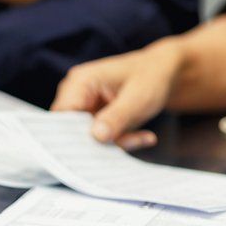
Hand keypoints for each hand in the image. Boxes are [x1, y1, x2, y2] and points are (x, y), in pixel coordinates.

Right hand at [51, 40, 184, 149]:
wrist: (163, 73)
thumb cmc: (150, 77)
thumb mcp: (138, 98)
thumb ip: (117, 116)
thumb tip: (97, 136)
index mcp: (80, 81)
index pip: (62, 114)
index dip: (70, 135)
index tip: (90, 152)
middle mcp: (76, 94)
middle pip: (71, 129)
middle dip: (99, 143)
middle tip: (127, 144)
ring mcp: (84, 107)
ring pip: (87, 137)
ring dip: (115, 143)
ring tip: (142, 138)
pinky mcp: (93, 119)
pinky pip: (100, 138)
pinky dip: (120, 141)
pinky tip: (143, 136)